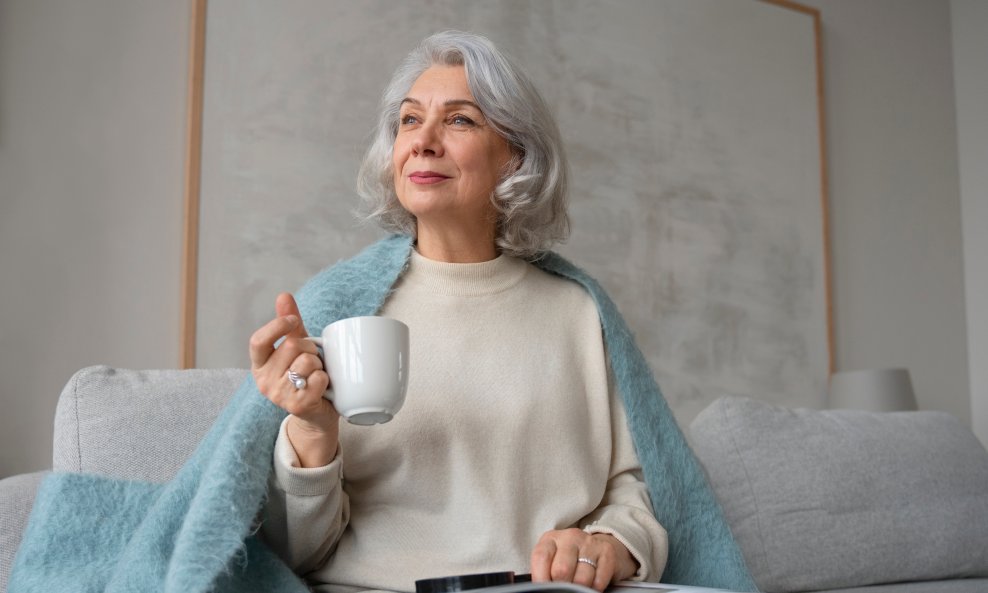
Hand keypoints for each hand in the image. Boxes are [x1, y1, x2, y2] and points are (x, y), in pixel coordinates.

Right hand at [249, 292, 339, 466]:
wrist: (316, 415)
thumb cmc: (306, 376)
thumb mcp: (296, 348)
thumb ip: (289, 324)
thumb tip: (283, 295)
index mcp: (259, 364)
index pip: (257, 340)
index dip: (276, 326)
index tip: (293, 321)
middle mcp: (263, 380)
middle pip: (292, 347)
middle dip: (310, 348)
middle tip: (314, 359)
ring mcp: (278, 395)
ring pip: (306, 362)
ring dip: (319, 364)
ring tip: (316, 374)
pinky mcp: (296, 406)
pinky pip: (318, 379)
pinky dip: (326, 379)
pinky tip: (321, 387)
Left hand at [531, 529, 637, 591]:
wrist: (599, 547)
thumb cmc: (570, 558)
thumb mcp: (553, 559)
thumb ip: (546, 570)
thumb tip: (542, 588)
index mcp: (551, 539)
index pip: (541, 557)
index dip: (540, 578)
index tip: (545, 589)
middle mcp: (570, 537)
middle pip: (562, 570)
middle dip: (562, 586)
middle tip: (564, 589)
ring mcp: (589, 543)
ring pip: (581, 578)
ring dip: (579, 589)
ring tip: (578, 587)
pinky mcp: (607, 552)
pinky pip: (598, 581)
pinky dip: (594, 589)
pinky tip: (591, 585)